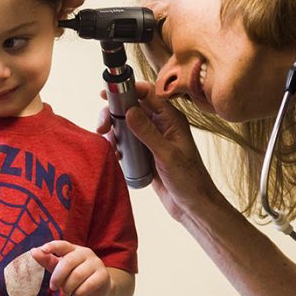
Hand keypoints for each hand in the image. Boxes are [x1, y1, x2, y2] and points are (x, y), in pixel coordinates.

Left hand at [31, 240, 110, 295]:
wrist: (99, 289)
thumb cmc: (76, 277)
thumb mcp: (60, 268)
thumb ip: (48, 260)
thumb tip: (33, 251)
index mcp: (73, 249)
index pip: (62, 244)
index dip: (52, 246)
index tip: (42, 250)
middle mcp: (86, 253)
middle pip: (68, 262)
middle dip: (58, 277)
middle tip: (54, 287)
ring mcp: (96, 263)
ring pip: (77, 275)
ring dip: (68, 287)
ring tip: (67, 291)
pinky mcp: (103, 276)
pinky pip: (87, 285)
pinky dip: (79, 293)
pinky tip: (77, 294)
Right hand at [121, 82, 221, 224]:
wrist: (192, 206)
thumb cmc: (189, 181)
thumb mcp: (167, 155)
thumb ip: (148, 133)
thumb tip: (130, 111)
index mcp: (171, 120)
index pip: (148, 95)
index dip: (128, 90)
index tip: (109, 93)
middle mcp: (160, 126)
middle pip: (132, 108)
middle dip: (114, 113)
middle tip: (103, 126)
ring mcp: (151, 140)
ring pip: (127, 126)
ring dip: (114, 131)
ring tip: (108, 142)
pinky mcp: (144, 155)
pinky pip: (127, 143)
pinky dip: (118, 146)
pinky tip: (115, 155)